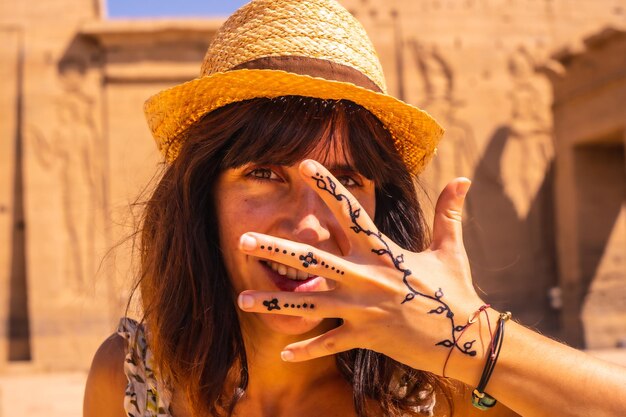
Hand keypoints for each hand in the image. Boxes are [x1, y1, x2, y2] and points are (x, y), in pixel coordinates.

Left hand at [237, 159, 487, 376]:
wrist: (467, 338)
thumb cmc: (457, 290)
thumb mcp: (451, 248)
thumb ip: (449, 213)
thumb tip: (464, 178)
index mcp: (383, 251)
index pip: (351, 212)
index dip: (327, 187)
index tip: (303, 165)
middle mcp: (366, 277)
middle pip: (312, 259)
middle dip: (275, 249)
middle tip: (242, 240)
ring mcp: (362, 309)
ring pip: (309, 304)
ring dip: (273, 304)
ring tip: (241, 301)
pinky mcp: (365, 337)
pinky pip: (329, 344)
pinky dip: (306, 349)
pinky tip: (282, 353)